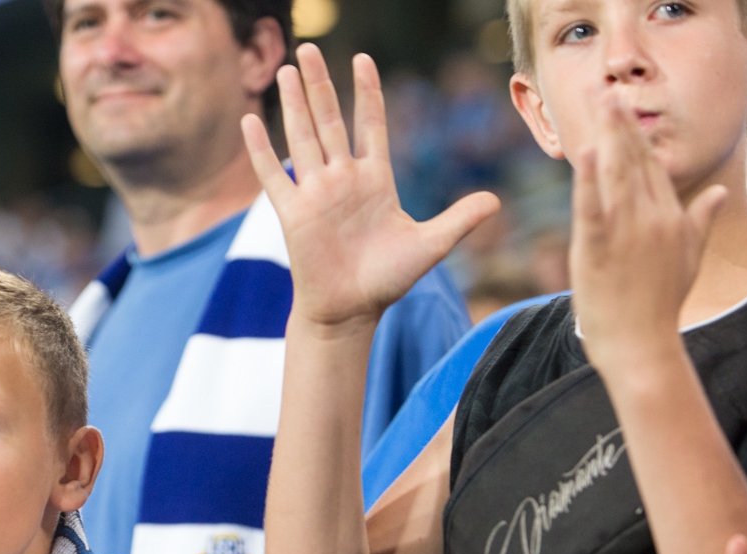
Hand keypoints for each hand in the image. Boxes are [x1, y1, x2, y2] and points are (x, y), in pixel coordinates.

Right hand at [242, 45, 498, 329]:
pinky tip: (251, 120)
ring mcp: (315, 193)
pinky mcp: (293, 213)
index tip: (363, 59)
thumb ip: (459, 219)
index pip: (371, 124)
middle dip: (320, 83)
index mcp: (375, 180)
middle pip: (330, 120)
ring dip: (294, 103)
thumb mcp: (430, 245)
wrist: (350, 311)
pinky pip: (273, 174)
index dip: (367, 93)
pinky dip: (261, 149)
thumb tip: (495, 202)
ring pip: (303, 136)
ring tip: (285, 69)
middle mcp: (342, 179)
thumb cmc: (387, 281)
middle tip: (309, 48)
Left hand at [570, 92, 725, 367]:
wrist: (643, 344)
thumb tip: (718, 195)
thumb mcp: (689, 257)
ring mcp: (626, 231)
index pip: (651, 166)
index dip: (635, 134)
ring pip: (615, 174)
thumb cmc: (662, 303)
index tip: (623, 106)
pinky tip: (585, 153)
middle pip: (634, 161)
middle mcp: (651, 218)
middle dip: (620, 123)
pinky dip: (588, 180)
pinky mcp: (600, 248)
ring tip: (597, 103)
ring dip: (606, 136)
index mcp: (670, 217)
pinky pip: (593, 207)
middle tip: (607, 89)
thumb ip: (701, 221)